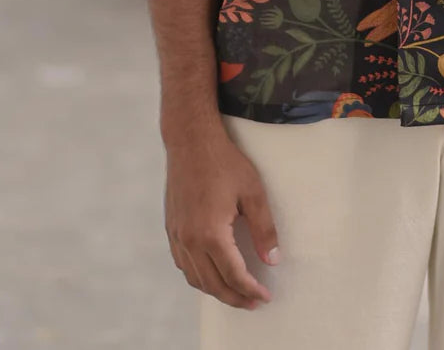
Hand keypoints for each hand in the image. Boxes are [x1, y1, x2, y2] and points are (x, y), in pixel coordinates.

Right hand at [164, 122, 281, 308]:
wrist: (191, 140)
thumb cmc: (224, 162)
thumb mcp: (253, 192)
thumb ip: (264, 229)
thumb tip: (272, 260)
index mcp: (211, 234)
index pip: (233, 275)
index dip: (250, 290)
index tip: (265, 297)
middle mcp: (189, 240)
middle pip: (213, 284)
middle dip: (235, 297)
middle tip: (253, 303)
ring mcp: (177, 235)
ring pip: (195, 278)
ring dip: (216, 290)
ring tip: (236, 293)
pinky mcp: (171, 228)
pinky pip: (183, 264)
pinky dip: (198, 276)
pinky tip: (211, 273)